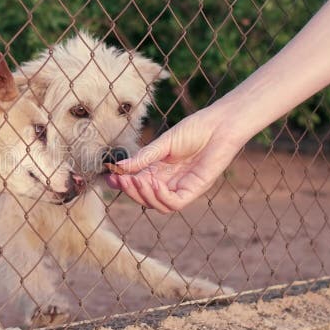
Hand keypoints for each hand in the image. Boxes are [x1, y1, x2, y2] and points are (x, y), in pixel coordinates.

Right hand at [106, 107, 246, 212]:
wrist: (219, 125)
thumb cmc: (195, 129)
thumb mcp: (164, 144)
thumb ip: (144, 157)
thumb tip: (120, 167)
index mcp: (160, 170)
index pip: (138, 183)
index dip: (123, 184)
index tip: (110, 178)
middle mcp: (170, 181)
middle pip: (145, 197)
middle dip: (130, 191)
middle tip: (120, 179)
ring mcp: (182, 187)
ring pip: (157, 204)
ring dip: (143, 195)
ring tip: (136, 180)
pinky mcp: (194, 190)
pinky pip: (174, 203)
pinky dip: (160, 197)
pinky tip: (153, 184)